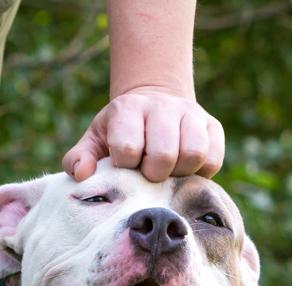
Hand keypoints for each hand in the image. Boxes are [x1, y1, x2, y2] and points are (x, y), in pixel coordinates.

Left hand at [63, 88, 224, 182]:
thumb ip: (78, 159)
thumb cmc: (118, 135)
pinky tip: (184, 170)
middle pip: (164, 155)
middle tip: (147, 173)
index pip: (128, 149)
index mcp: (127, 109)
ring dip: (179, 173)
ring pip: (193, 154)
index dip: (125, 166)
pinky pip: (213, 159)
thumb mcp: (93, 143)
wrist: (152, 105)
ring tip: (167, 172)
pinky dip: (200, 172)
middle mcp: (161, 106)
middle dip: (153, 173)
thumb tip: (82, 174)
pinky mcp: (213, 126)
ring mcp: (190, 113)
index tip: (124, 165)